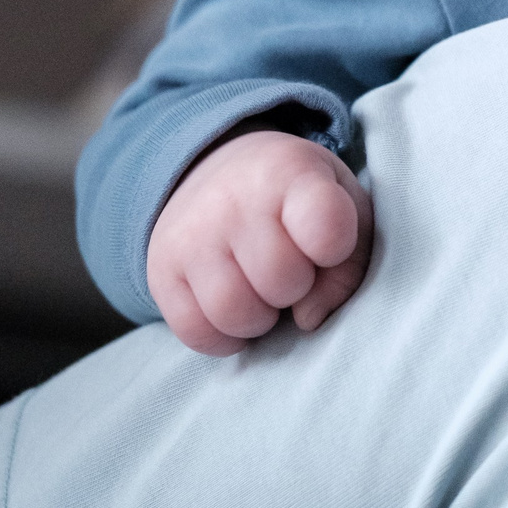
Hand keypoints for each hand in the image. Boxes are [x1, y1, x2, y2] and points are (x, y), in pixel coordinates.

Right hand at [146, 130, 372, 355]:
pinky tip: (236, 307)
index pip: (325, 228)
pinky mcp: (160, 270)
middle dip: (297, 287)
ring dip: (260, 318)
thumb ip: (348, 264)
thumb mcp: (343, 208)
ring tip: (262, 290)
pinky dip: (223, 336)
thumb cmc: (296, 200)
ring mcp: (190, 234)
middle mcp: (233, 199)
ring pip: (235, 314)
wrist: (217, 170)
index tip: (327, 243)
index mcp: (289, 172)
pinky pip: (195, 333)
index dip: (335, 249)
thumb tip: (308, 318)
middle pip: (281, 281)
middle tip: (291, 267)